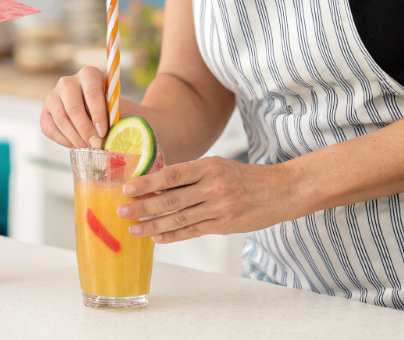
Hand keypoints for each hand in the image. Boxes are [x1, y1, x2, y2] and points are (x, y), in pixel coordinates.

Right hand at [40, 66, 109, 148]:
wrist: (94, 110)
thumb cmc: (108, 109)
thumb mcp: (115, 108)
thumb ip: (114, 117)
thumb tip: (114, 135)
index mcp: (88, 74)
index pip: (92, 93)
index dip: (98, 115)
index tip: (103, 133)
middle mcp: (67, 82)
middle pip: (74, 108)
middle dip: (85, 130)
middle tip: (96, 145)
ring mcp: (53, 96)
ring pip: (61, 119)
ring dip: (76, 138)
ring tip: (88, 148)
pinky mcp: (45, 111)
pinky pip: (50, 129)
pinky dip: (64, 141)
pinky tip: (77, 146)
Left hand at [118, 156, 300, 242]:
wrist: (281, 191)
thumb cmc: (245, 177)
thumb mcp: (218, 166)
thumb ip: (191, 175)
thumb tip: (156, 185)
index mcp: (208, 167)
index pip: (172, 175)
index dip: (148, 183)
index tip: (127, 188)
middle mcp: (212, 187)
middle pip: (171, 199)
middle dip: (143, 207)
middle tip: (122, 211)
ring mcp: (218, 208)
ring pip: (179, 219)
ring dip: (153, 225)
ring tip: (134, 229)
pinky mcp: (224, 225)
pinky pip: (193, 231)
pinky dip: (173, 236)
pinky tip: (157, 237)